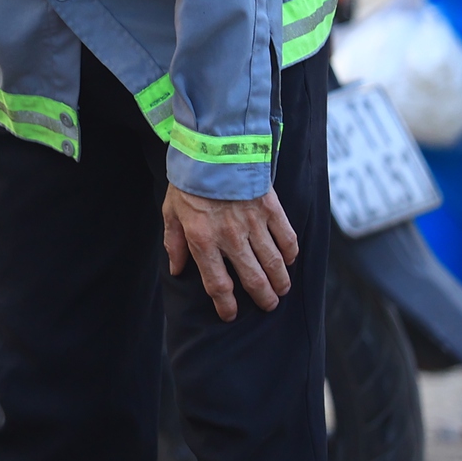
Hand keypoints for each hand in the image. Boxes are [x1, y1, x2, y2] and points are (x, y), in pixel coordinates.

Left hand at [163, 186, 299, 321]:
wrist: (212, 146)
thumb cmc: (188, 181)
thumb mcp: (170, 211)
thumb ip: (174, 242)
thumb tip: (176, 269)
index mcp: (203, 239)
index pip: (217, 284)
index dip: (226, 305)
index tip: (230, 314)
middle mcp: (230, 237)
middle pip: (252, 279)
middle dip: (263, 298)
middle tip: (269, 305)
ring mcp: (253, 223)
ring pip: (273, 263)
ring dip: (280, 281)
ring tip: (282, 290)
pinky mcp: (270, 208)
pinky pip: (286, 238)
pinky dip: (290, 253)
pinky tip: (290, 260)